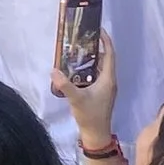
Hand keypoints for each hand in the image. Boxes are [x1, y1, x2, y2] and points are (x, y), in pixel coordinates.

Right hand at [50, 27, 119, 145]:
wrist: (96, 134)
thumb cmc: (90, 115)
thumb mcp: (76, 99)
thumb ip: (64, 84)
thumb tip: (53, 70)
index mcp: (108, 79)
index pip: (110, 55)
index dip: (105, 41)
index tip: (99, 30)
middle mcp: (109, 81)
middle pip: (105, 59)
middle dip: (95, 48)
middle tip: (82, 39)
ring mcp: (105, 88)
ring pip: (100, 68)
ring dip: (90, 59)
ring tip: (76, 51)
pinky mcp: (100, 93)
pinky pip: (95, 76)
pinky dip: (87, 69)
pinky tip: (75, 70)